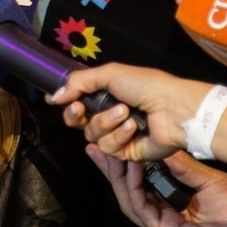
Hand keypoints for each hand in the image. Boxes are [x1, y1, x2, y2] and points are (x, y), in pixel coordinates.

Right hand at [48, 63, 208, 163]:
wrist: (174, 109)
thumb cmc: (147, 86)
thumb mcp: (110, 74)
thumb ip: (78, 82)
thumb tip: (52, 96)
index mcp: (105, 94)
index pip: (74, 101)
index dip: (66, 102)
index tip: (59, 100)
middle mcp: (107, 114)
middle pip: (76, 121)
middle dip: (76, 114)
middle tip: (82, 108)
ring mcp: (116, 134)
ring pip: (92, 134)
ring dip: (106, 122)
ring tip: (126, 113)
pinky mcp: (125, 152)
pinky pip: (108, 147)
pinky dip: (119, 136)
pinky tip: (133, 128)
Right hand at [87, 146, 226, 226]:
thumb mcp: (210, 181)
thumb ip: (185, 166)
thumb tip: (163, 146)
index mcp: (171, 201)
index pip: (140, 180)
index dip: (124, 162)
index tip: (114, 141)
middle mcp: (161, 212)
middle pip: (126, 188)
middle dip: (109, 167)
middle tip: (93, 144)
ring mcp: (160, 223)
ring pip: (128, 197)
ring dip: (116, 174)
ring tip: (107, 150)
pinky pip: (140, 206)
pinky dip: (133, 186)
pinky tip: (130, 167)